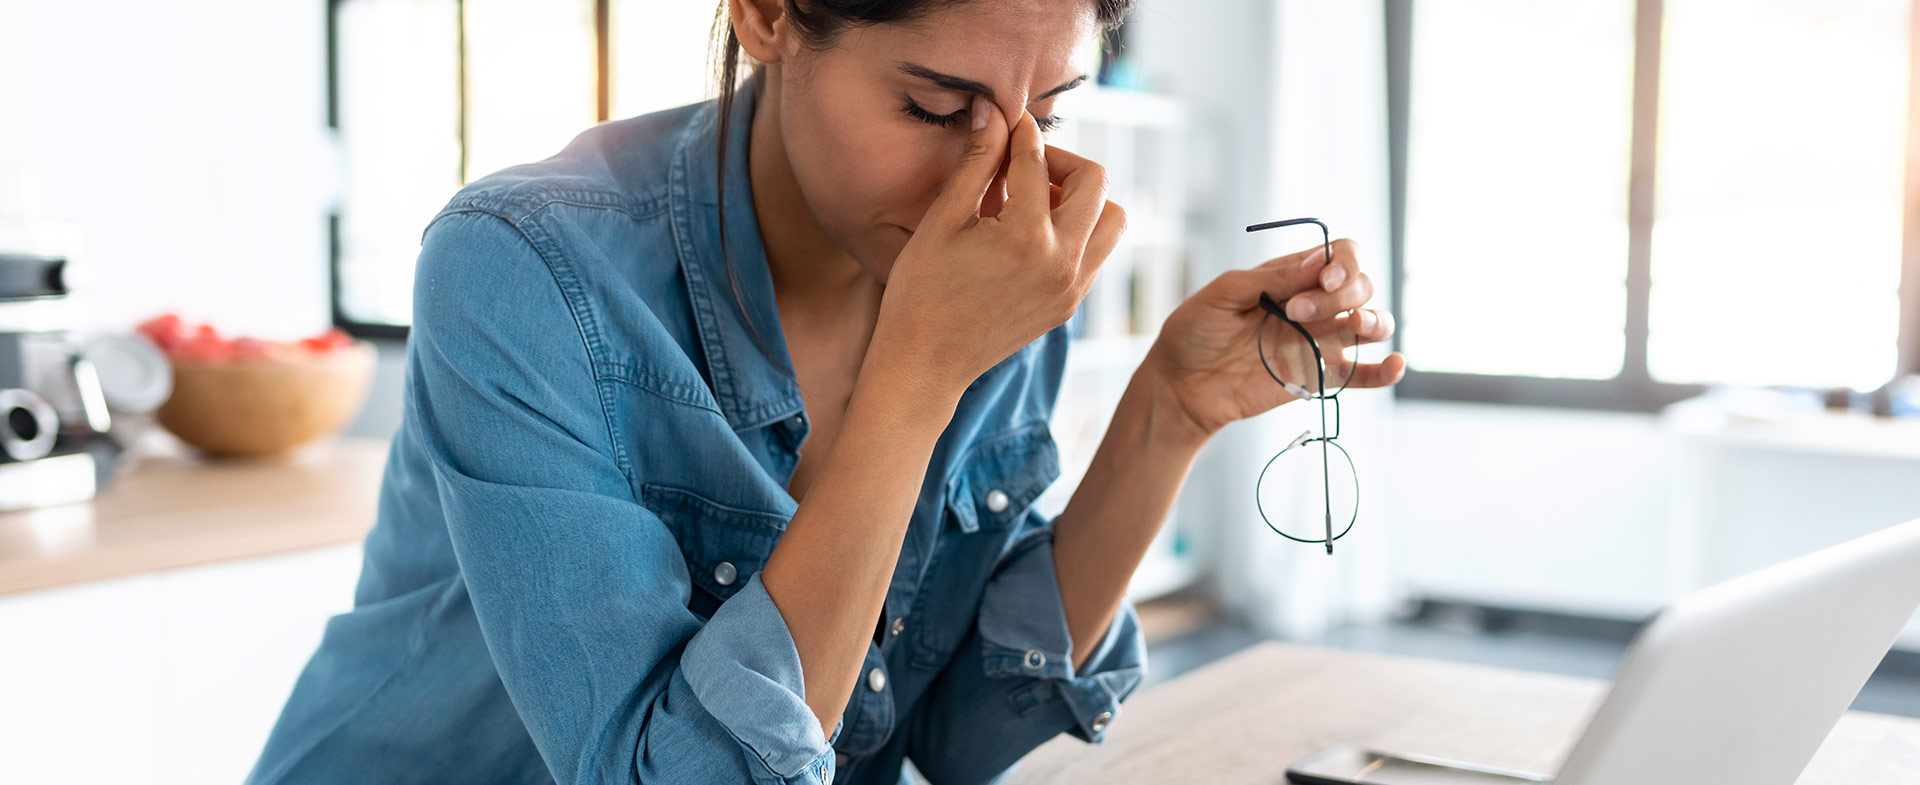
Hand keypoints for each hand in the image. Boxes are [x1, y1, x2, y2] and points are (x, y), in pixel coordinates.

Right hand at [870, 96, 1126, 400]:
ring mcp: (1072, 288)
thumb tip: (992, 111)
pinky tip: (1034, 231)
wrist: (924, 365)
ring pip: (1111, 219)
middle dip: (1062, 161)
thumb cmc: (920, 292)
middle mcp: (1062, 262)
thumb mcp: (943, 220)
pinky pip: (1097, 252)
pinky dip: (1078, 230)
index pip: (1038, 161)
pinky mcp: (1070, 305)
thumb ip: (976, 163)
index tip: (1007, 121)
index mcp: (1027, 237)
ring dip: (1082, 198)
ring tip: (1036, 200)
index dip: (1020, 132)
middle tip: (1024, 164)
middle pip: (1096, 182)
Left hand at [1144, 238, 1405, 438]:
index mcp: (1292, 276)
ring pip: (1372, 323)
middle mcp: (1314, 304)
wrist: (1181, 385)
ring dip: (1374, 319)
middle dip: (1340, 293)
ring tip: (1355, 325)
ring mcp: (1320, 341)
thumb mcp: (1222, 295)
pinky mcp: (1320, 377)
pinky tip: (1394, 365)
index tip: (1322, 278)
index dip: (1344, 263)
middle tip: (1296, 312)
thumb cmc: (1194, 333)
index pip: (1341, 256)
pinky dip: (1386, 370)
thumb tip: (1317, 263)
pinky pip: (1364, 374)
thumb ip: (1270, 278)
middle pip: (1360, 286)